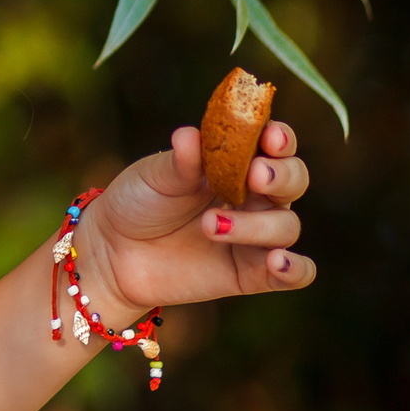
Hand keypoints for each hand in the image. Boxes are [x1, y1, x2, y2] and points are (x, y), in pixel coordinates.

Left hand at [72, 120, 314, 317]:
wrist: (114, 251)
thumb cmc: (139, 201)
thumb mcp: (155, 177)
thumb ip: (180, 162)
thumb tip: (190, 136)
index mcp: (236, 163)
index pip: (274, 145)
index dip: (280, 138)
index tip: (270, 136)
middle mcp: (254, 197)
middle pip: (294, 181)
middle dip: (282, 175)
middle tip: (254, 175)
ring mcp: (255, 236)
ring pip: (287, 226)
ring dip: (257, 225)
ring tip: (209, 225)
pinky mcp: (252, 274)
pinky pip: (294, 274)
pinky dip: (295, 268)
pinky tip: (278, 261)